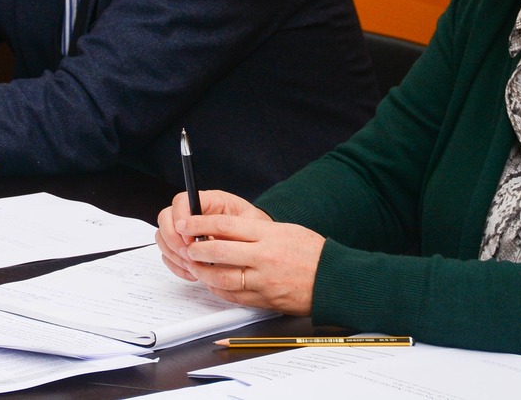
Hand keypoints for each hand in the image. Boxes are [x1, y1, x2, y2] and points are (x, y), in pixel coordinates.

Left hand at [157, 190, 323, 315]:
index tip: (186, 222)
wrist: (334, 279)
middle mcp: (263, 257)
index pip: (224, 225)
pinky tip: (213, 283)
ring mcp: (263, 280)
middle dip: (196, 248)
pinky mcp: (264, 299)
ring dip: (203, 272)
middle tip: (187, 245)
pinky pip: (233, 296)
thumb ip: (254, 230)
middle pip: (218, 251)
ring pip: (222, 277)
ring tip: (195, 265)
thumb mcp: (284, 230)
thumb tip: (222, 228)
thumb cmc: (311, 252)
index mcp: (267, 235)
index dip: (199, 223)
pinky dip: (218, 289)